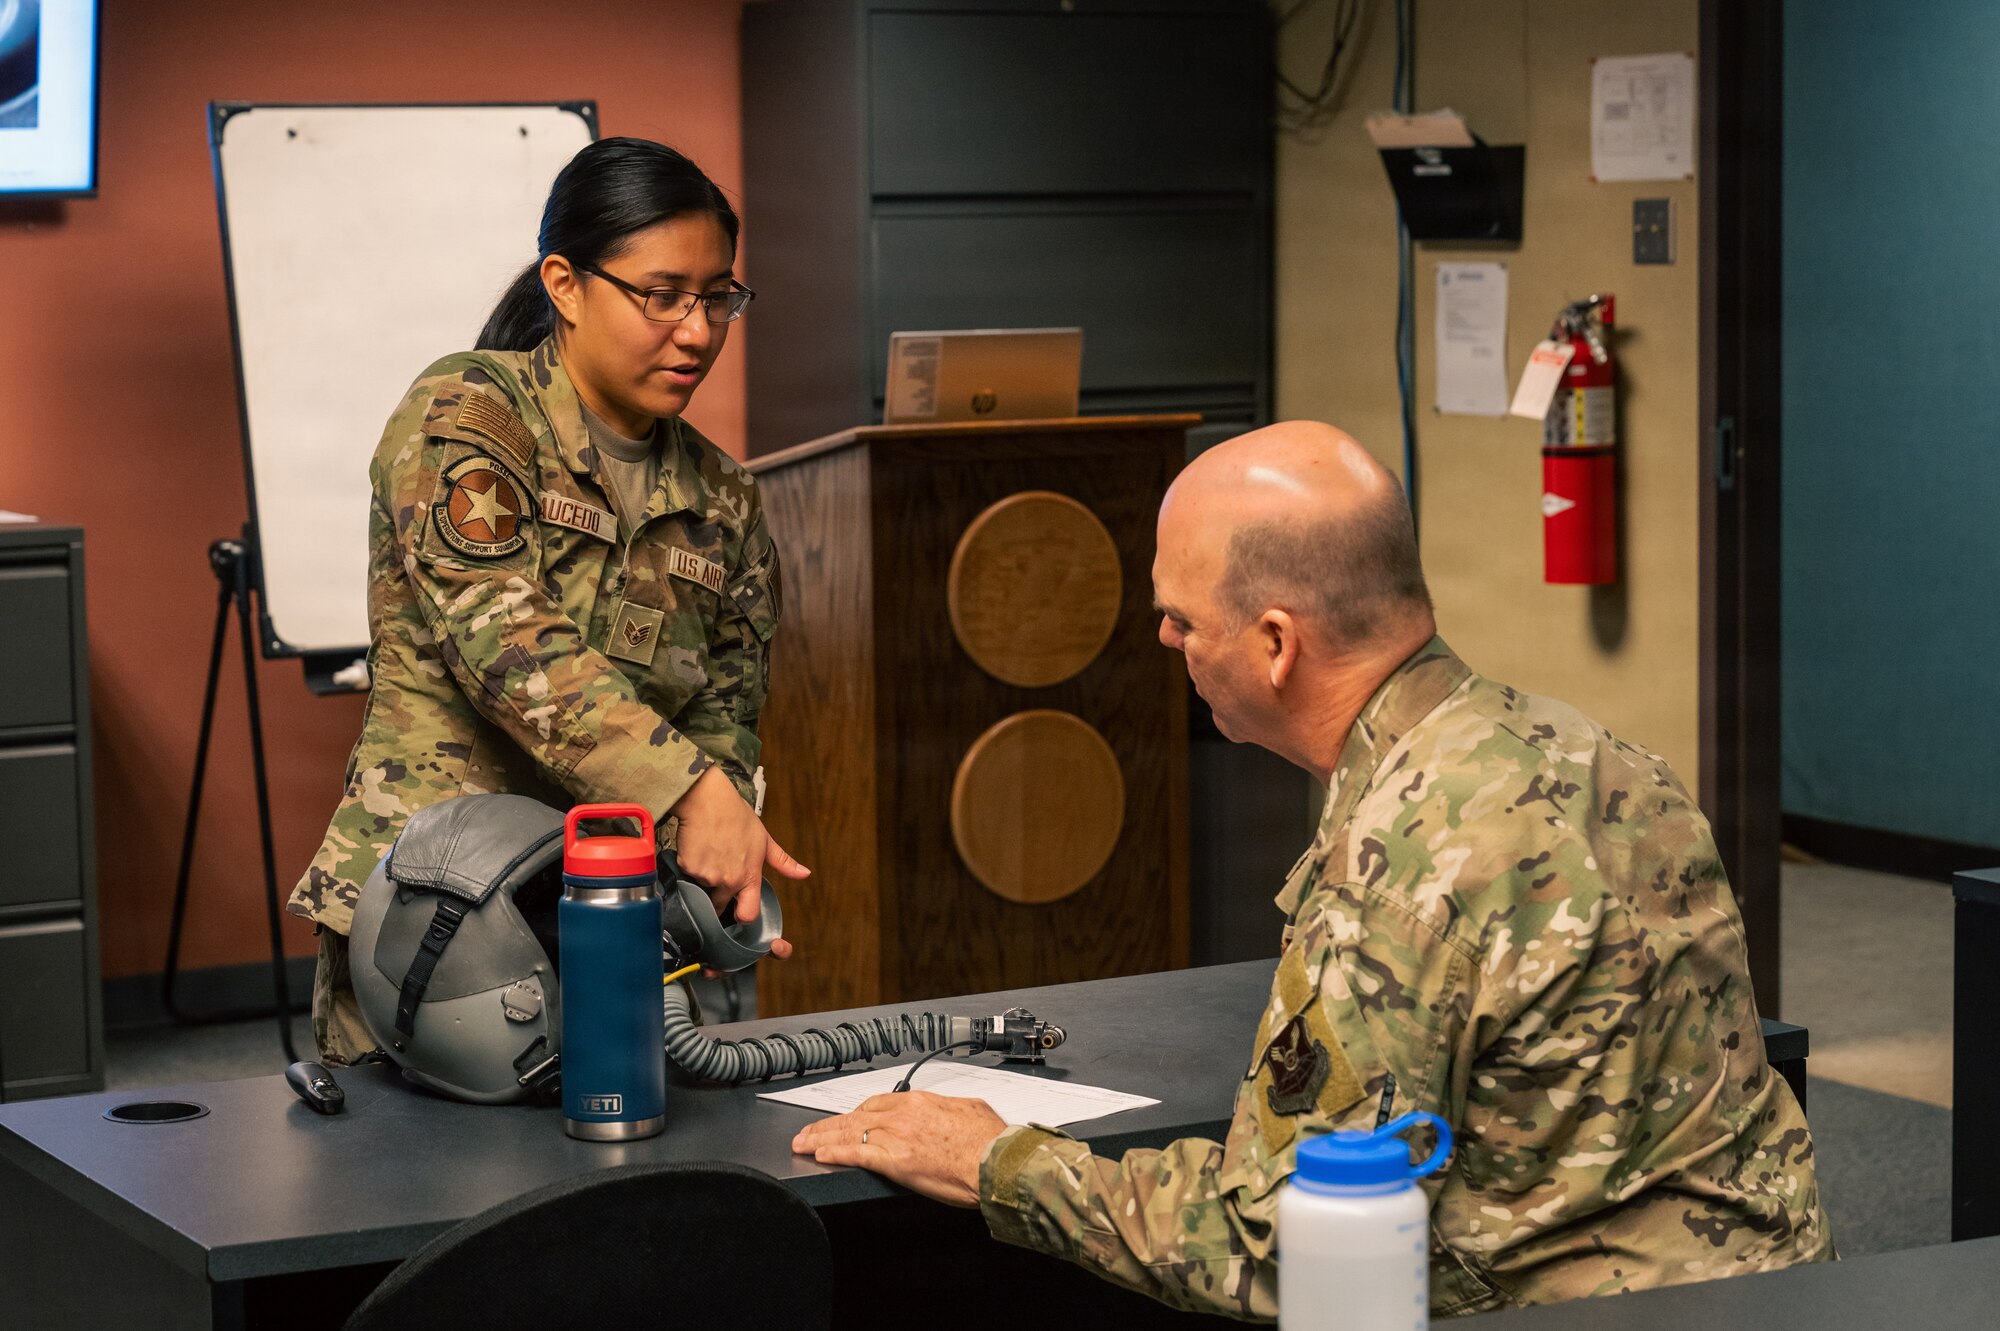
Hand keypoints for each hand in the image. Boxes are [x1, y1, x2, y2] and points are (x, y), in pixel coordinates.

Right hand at [669, 766, 807, 959]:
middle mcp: (729, 880)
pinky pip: (686, 875)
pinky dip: (689, 866)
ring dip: (703, 878)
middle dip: (717, 896)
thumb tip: (804, 874)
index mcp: (749, 876)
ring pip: (700, 890)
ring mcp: (707, 876)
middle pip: (719, 906)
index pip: (748, 915)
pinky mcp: (688, 868)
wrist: (708, 800)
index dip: (743, 916)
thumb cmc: (736, 816)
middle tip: (718, 870)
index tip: (738, 910)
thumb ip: (783, 862)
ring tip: (709, 854)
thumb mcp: (765, 839)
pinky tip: (697, 848)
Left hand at [790, 1091, 1007, 1207]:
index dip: (855, 1113)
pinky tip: (820, 1155)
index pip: (876, 1104)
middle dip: (828, 1125)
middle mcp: (904, 1116)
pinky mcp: (895, 1162)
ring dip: (822, 1139)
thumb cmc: (990, 1141)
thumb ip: (952, 1109)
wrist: (996, 1162)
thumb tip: (953, 1111)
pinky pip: (856, 1155)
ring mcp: (897, 1138)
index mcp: (921, 1101)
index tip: (845, 1119)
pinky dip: (835, 1154)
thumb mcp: (972, 1110)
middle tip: (809, 1131)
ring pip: (850, 1133)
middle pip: (855, 1116)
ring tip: (804, 1144)